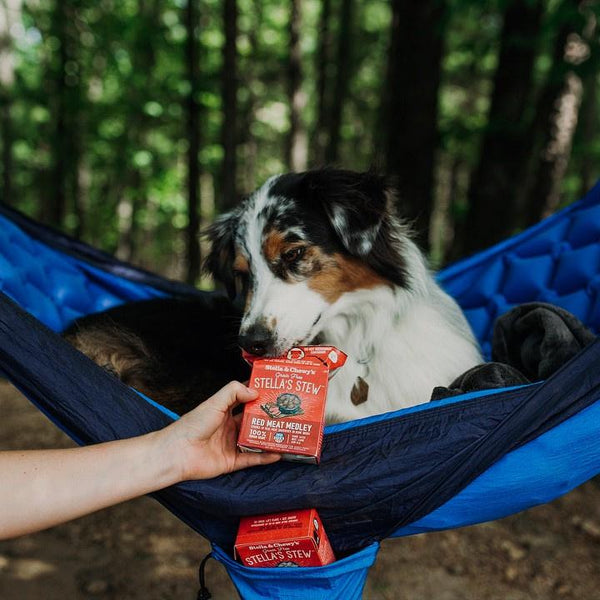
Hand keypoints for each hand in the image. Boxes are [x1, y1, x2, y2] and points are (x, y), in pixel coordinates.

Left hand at [159, 381, 280, 480]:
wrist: (179, 452)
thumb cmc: (193, 425)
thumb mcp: (215, 402)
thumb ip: (234, 392)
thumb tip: (255, 392)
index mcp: (224, 411)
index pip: (245, 400)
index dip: (259, 396)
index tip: (274, 391)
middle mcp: (230, 427)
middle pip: (254, 421)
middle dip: (268, 418)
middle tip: (286, 413)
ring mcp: (232, 444)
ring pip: (256, 440)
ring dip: (269, 437)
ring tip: (286, 432)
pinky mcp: (233, 461)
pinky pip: (253, 459)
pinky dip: (265, 456)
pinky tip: (277, 452)